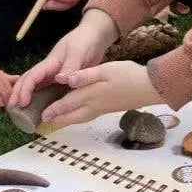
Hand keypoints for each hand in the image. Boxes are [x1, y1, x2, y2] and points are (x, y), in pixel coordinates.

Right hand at [11, 9, 118, 107]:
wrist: (95, 35)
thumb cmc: (85, 41)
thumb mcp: (78, 52)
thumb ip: (71, 66)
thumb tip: (60, 80)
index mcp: (50, 63)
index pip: (32, 76)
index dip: (25, 89)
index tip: (21, 102)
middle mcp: (49, 69)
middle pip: (27, 80)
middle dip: (17, 93)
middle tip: (11, 109)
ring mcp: (54, 73)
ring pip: (35, 85)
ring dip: (25, 95)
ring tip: (19, 110)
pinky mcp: (61, 77)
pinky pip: (47, 88)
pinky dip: (39, 97)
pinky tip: (38, 107)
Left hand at [40, 61, 162, 126]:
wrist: (149, 87)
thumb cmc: (128, 74)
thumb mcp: (106, 69)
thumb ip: (85, 76)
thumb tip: (66, 80)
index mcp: (92, 93)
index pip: (68, 102)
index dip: (54, 108)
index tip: (42, 114)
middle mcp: (95, 104)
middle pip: (73, 114)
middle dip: (58, 118)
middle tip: (45, 122)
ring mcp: (103, 108)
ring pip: (80, 117)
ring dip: (68, 120)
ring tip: (58, 121)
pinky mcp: (109, 108)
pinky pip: (88, 116)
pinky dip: (78, 117)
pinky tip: (78, 114)